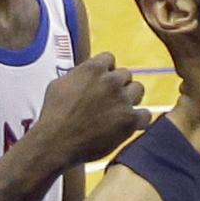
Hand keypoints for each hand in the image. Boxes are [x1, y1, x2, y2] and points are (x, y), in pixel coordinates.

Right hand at [33, 53, 150, 166]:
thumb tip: (86, 73)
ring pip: (138, 90)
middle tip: (108, 99)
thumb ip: (78, 74)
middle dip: (117, 85)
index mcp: (93, 69)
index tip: (101, 80)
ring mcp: (122, 100)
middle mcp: (110, 81)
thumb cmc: (53, 115)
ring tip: (118, 110)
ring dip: (130, 98)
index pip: (109, 58)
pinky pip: (145, 114)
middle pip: (125, 74)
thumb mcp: (59, 84)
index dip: (105, 70)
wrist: (56, 142)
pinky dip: (139, 119)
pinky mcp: (130, 119)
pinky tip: (129, 124)